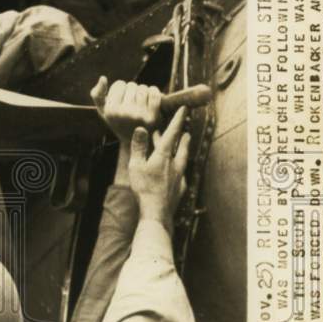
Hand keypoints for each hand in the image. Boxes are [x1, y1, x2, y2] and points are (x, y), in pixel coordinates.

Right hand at [91, 76, 162, 145]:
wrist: (135, 142)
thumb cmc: (118, 122)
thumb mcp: (103, 111)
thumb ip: (97, 94)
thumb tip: (103, 78)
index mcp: (110, 111)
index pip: (119, 84)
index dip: (121, 88)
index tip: (121, 96)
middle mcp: (124, 113)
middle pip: (131, 85)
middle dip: (132, 89)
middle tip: (132, 99)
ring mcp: (139, 115)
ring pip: (143, 88)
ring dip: (143, 90)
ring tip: (140, 99)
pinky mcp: (153, 117)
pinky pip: (154, 93)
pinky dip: (154, 91)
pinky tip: (150, 96)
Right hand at [127, 106, 189, 229]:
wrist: (157, 212)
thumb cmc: (144, 188)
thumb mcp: (136, 165)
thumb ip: (139, 146)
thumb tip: (141, 128)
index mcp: (163, 156)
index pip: (172, 134)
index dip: (177, 120)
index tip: (183, 109)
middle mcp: (175, 163)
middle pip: (181, 145)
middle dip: (182, 135)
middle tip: (184, 127)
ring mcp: (179, 176)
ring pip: (183, 158)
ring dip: (184, 148)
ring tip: (186, 142)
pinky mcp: (181, 187)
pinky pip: (182, 172)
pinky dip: (180, 166)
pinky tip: (178, 169)